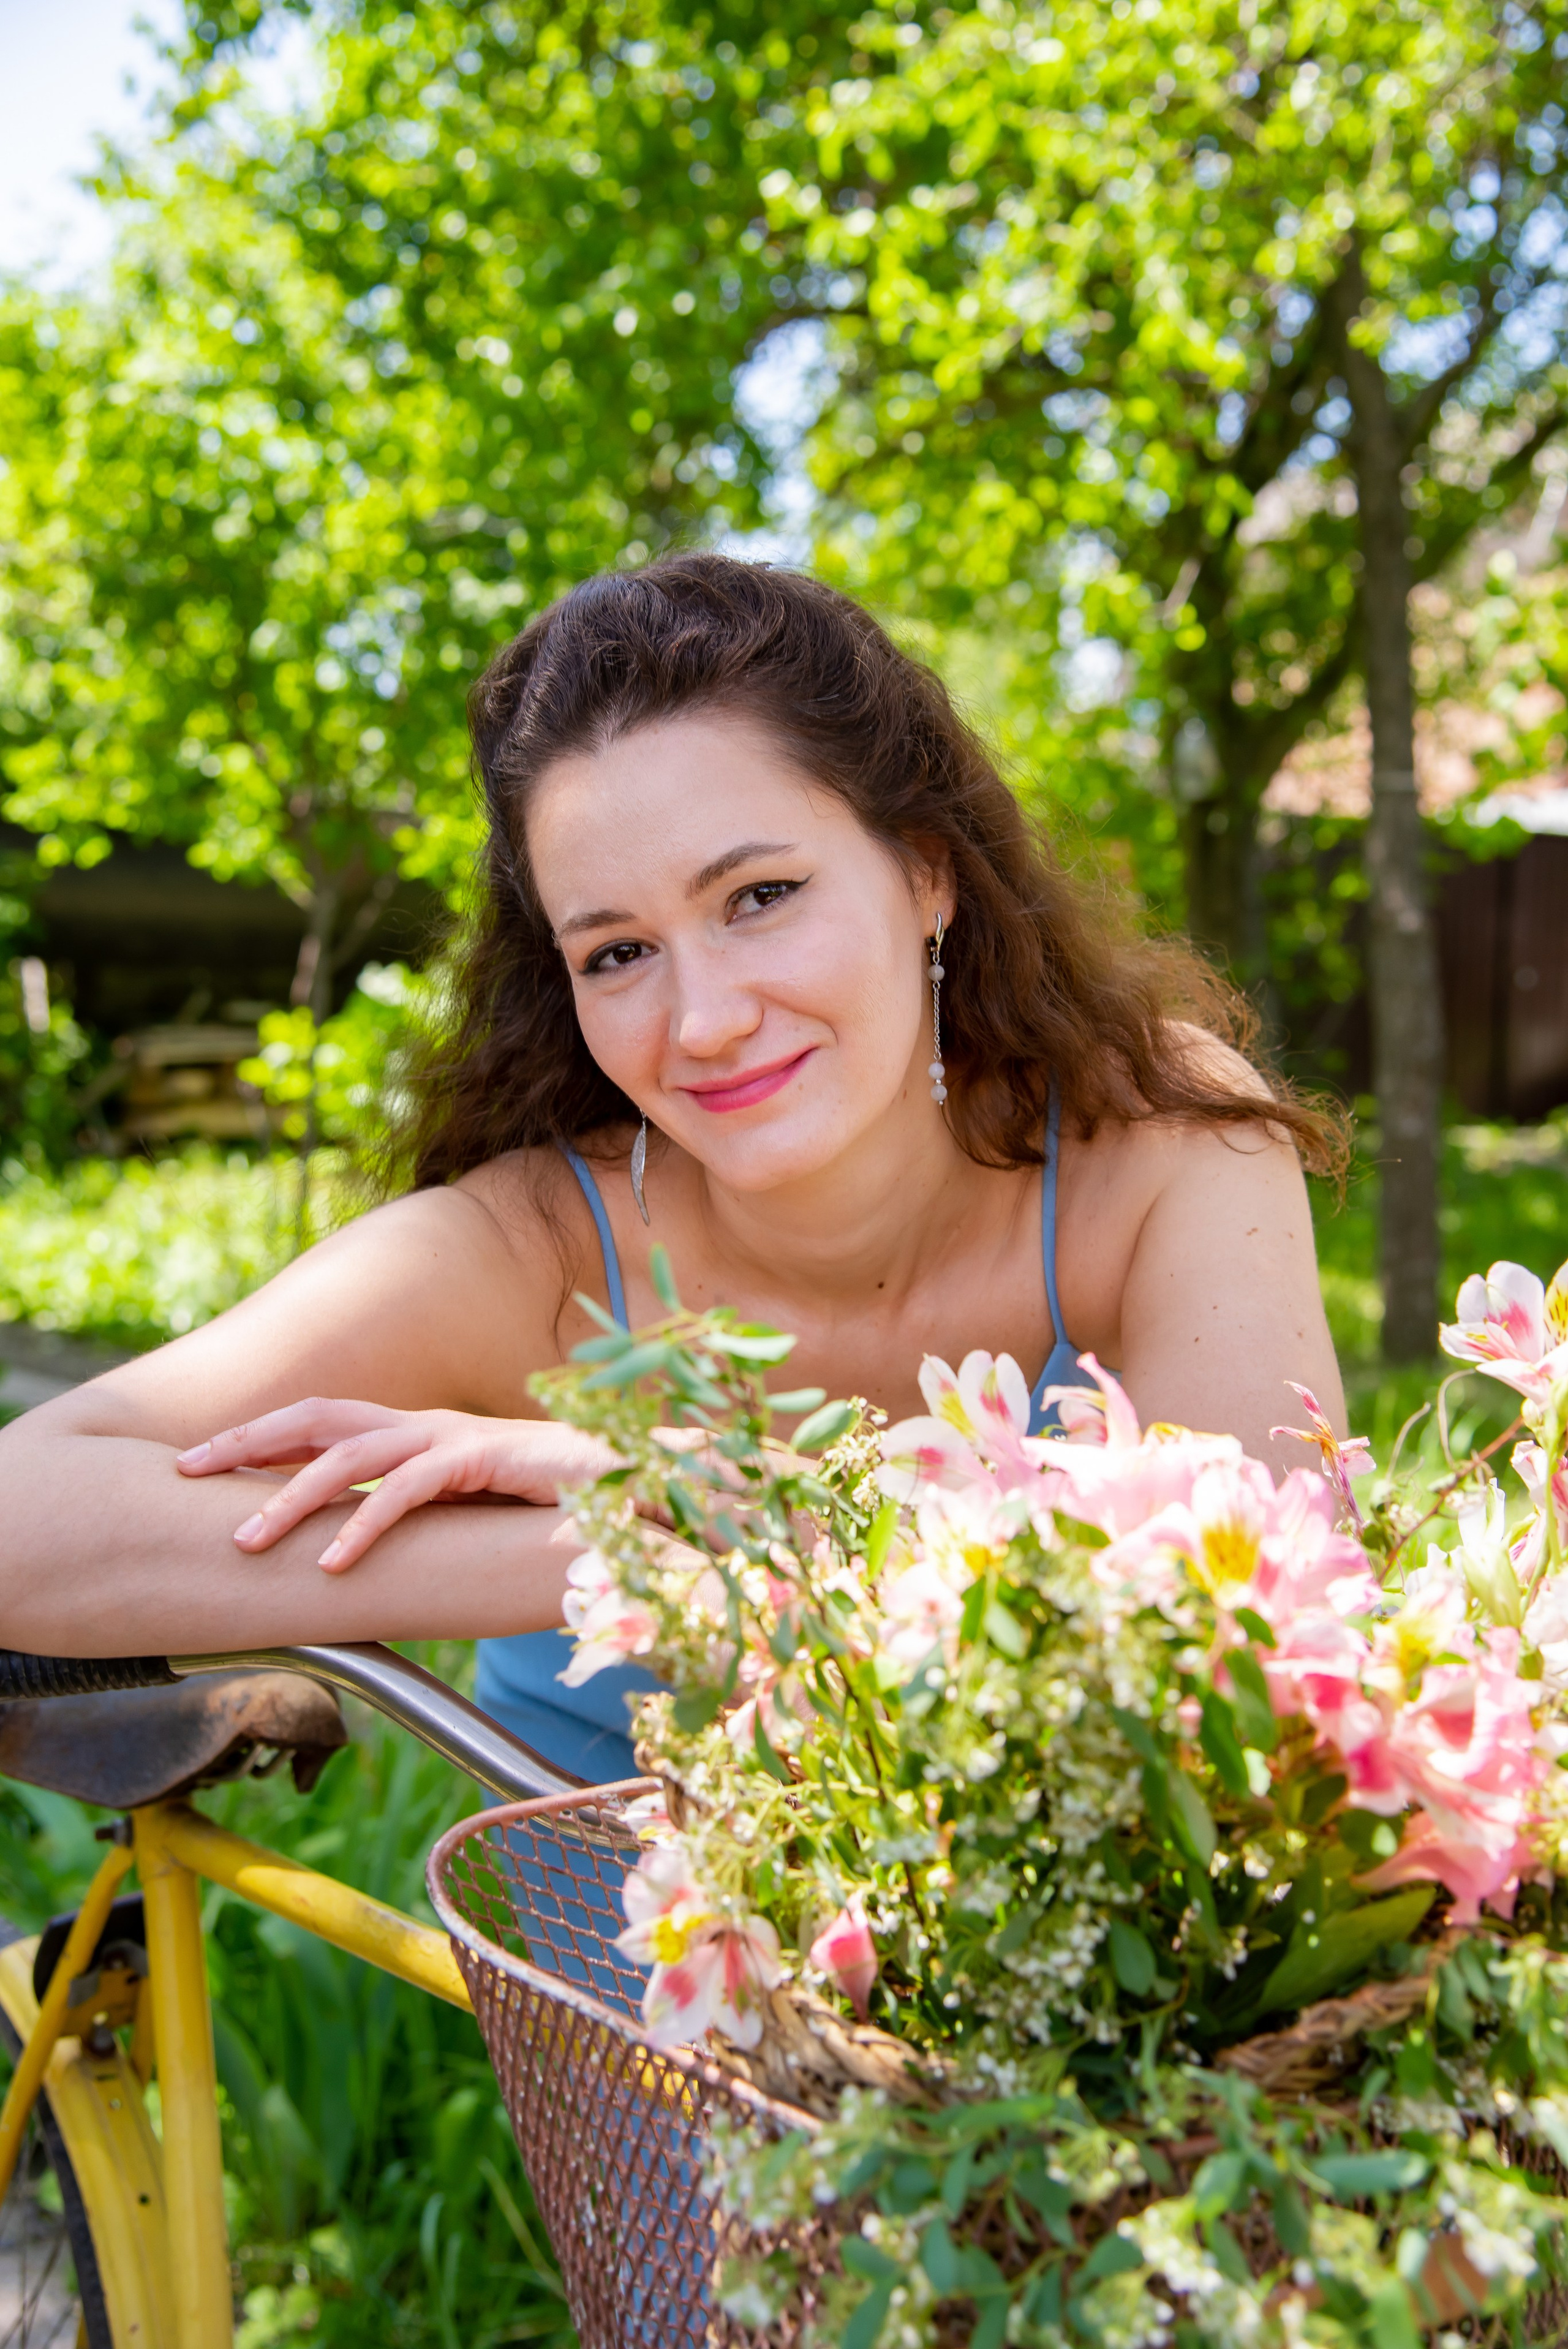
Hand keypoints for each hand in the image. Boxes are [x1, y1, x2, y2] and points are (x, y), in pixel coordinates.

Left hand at [176, 1400, 619, 1573]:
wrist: (632, 1479)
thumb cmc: (549, 1503)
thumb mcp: (465, 1508)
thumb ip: (416, 1516)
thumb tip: (353, 1552)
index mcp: (414, 1433)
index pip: (320, 1421)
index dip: (258, 1435)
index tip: (197, 1460)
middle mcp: (424, 1425)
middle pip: (316, 1417)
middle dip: (245, 1440)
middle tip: (183, 1469)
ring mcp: (451, 1437)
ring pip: (351, 1454)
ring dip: (291, 1496)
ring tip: (248, 1540)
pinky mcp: (483, 1458)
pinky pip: (410, 1489)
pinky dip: (367, 1525)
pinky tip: (334, 1563)